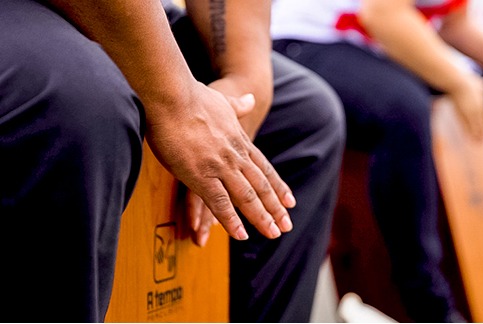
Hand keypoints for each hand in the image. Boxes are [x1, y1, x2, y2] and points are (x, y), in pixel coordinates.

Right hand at [146, 81, 294, 240]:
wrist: (173, 94)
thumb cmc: (191, 95)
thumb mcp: (222, 100)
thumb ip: (237, 105)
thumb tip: (251, 99)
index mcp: (239, 140)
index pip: (264, 168)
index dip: (278, 186)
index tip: (289, 201)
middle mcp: (235, 155)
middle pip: (260, 186)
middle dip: (275, 208)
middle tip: (287, 226)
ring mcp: (219, 166)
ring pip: (246, 197)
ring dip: (261, 217)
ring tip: (273, 234)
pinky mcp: (199, 174)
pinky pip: (219, 202)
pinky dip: (231, 220)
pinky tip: (240, 234)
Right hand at [447, 75, 482, 140]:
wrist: (459, 81)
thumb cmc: (465, 79)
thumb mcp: (477, 81)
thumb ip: (482, 84)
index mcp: (482, 101)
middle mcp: (479, 108)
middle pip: (482, 122)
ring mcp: (472, 111)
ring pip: (475, 125)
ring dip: (476, 134)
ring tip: (477, 142)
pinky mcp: (464, 113)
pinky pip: (467, 124)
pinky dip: (469, 131)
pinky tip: (469, 136)